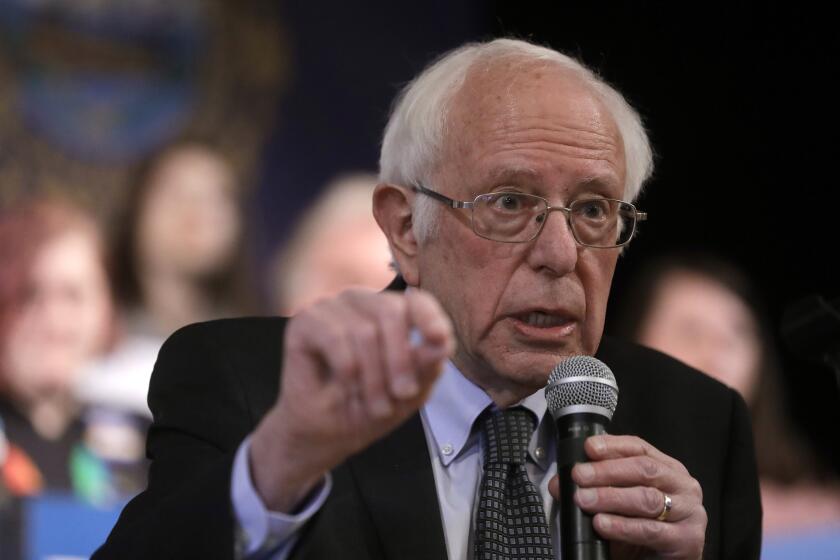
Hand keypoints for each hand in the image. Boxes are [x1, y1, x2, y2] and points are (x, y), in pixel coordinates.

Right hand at [250, 288, 453, 511]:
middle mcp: (361, 301)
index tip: (440, 339)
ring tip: (375, 406)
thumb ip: (426, 366)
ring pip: (363, 331)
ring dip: (372, 377)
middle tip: (402, 396)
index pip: (416, 300)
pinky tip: (345, 387)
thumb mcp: (408, 392)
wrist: (323, 434)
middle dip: (400, 361)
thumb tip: (442, 343)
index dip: (430, 316)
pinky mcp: (304, 320)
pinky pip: (335, 338)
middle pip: (390, 312)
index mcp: (390, 311)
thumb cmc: (366, 407)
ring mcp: (331, 307)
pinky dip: (346, 370)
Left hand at [549, 435, 706, 559]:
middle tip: (579, 475)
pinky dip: (623, 526)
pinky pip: (650, 530)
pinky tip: (602, 524)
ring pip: (647, 498)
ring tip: (585, 500)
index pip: (640, 448)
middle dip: (607, 471)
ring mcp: (690, 512)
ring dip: (611, 497)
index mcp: (667, 469)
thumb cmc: (640, 533)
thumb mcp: (614, 506)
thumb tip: (560, 483)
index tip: (588, 447)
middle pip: (644, 469)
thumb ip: (592, 489)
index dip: (613, 445)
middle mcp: (683, 486)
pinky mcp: (687, 540)